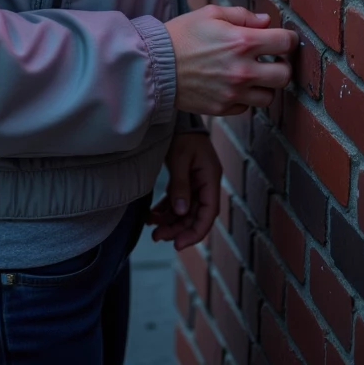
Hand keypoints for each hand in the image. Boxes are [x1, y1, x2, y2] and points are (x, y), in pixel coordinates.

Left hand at [145, 132, 220, 249]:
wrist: (178, 120)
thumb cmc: (182, 136)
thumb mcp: (180, 159)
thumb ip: (181, 185)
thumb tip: (181, 212)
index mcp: (211, 179)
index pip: (208, 213)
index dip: (195, 232)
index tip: (179, 244)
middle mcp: (206, 185)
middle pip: (195, 215)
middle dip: (178, 229)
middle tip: (158, 237)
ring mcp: (196, 184)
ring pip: (185, 211)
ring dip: (171, 222)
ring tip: (153, 229)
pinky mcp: (185, 181)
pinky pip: (177, 202)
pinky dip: (166, 210)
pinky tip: (152, 216)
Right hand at [164, 5, 297, 116]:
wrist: (154, 65)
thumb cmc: (182, 35)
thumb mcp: (210, 14)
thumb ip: (242, 16)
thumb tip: (267, 22)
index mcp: (242, 42)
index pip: (285, 43)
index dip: (289, 39)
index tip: (284, 39)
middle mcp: (243, 70)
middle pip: (284, 75)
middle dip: (282, 65)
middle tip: (272, 59)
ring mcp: (234, 93)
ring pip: (269, 96)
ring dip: (264, 84)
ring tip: (251, 74)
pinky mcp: (223, 109)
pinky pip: (246, 107)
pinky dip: (244, 97)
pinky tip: (231, 85)